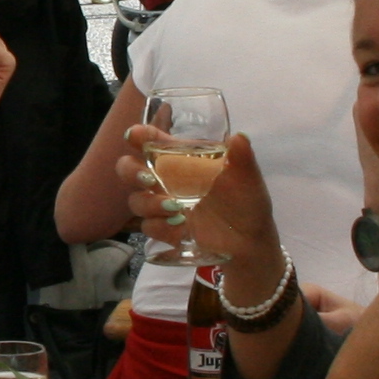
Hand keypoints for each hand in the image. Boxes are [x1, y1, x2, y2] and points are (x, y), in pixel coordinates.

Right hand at [124, 122, 280, 262]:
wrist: (250, 242)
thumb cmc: (247, 203)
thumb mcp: (248, 179)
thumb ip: (242, 158)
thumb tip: (239, 138)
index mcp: (183, 160)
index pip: (153, 142)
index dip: (139, 136)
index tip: (135, 137)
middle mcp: (167, 180)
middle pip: (129, 168)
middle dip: (131, 171)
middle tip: (149, 179)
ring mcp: (163, 206)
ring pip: (135, 200)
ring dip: (148, 204)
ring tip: (174, 209)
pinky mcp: (165, 230)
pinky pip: (147, 227)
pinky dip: (160, 227)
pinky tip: (180, 228)